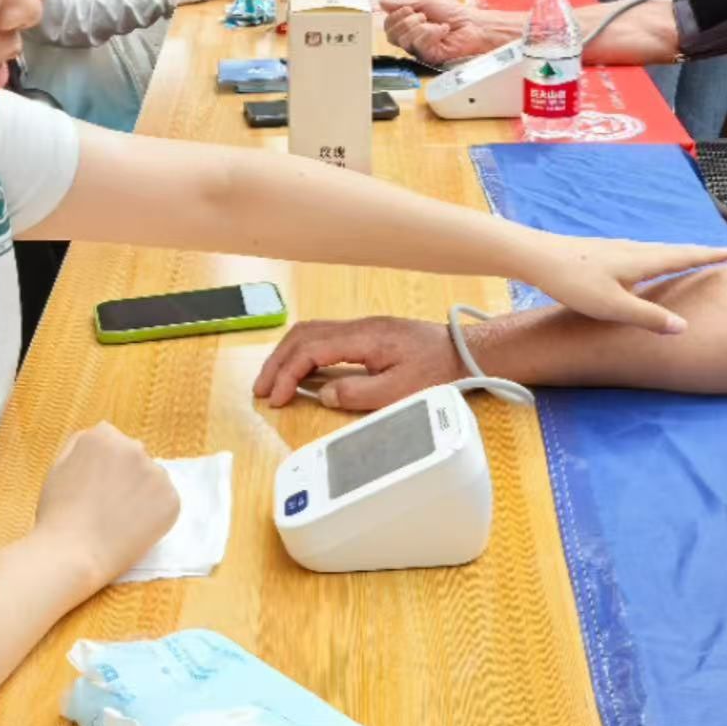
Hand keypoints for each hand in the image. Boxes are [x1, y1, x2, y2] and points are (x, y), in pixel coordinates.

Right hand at [32, 422, 178, 586]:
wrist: (73, 555)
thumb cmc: (58, 515)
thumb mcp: (58, 466)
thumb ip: (81, 443)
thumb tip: (102, 434)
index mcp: (103, 436)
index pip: (111, 440)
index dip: (102, 466)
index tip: (94, 487)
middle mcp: (134, 448)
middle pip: (134, 456)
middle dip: (124, 474)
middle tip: (106, 504)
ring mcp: (156, 473)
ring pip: (151, 477)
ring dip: (141, 492)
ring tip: (118, 518)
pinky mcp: (171, 499)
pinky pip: (165, 501)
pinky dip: (154, 513)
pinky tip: (132, 527)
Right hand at [254, 316, 466, 410]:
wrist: (465, 352)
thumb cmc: (439, 370)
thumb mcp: (401, 391)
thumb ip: (359, 393)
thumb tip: (324, 394)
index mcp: (364, 337)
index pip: (311, 349)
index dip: (288, 374)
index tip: (276, 398)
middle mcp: (358, 326)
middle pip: (303, 335)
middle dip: (277, 362)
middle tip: (261, 391)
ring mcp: (362, 327)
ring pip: (310, 332)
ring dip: (287, 356)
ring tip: (273, 382)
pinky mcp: (366, 334)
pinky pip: (324, 337)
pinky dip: (304, 353)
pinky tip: (300, 372)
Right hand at [380, 0, 507, 63]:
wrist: (473, 24)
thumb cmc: (453, 13)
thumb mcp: (425, 3)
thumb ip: (402, 4)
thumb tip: (382, 2)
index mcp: (409, 27)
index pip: (388, 26)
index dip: (395, 16)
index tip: (409, 8)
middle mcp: (411, 41)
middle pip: (391, 35)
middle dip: (406, 20)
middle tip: (424, 16)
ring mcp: (420, 50)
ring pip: (404, 39)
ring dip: (421, 26)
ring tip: (436, 23)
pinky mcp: (430, 57)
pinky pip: (420, 44)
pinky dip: (432, 32)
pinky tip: (443, 30)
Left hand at [518, 235, 726, 332]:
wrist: (538, 257)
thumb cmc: (575, 283)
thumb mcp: (613, 307)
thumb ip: (648, 317)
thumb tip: (683, 327)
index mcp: (641, 261)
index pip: (682, 257)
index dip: (705, 256)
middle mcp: (633, 249)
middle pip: (671, 250)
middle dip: (695, 252)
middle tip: (716, 252)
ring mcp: (617, 248)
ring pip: (655, 250)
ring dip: (675, 253)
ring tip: (687, 257)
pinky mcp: (602, 251)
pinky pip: (640, 252)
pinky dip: (655, 256)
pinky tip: (644, 262)